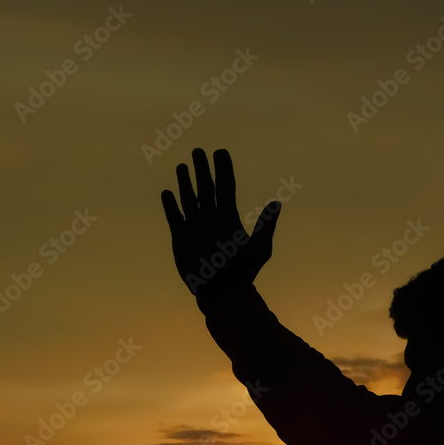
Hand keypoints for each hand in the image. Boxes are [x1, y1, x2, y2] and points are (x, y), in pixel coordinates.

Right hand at [161, 147, 280, 314]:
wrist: (222, 293)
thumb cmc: (243, 273)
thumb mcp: (259, 249)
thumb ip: (266, 226)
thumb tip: (276, 204)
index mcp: (229, 218)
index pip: (226, 187)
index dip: (224, 169)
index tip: (221, 151)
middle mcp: (212, 219)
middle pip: (206, 188)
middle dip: (203, 169)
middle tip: (198, 150)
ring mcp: (196, 228)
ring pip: (189, 199)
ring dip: (185, 182)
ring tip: (182, 166)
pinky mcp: (182, 239)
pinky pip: (175, 217)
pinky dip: (170, 205)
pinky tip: (167, 193)